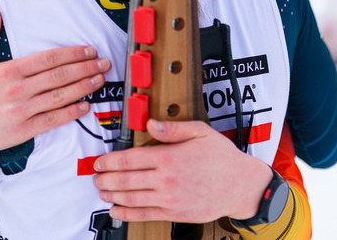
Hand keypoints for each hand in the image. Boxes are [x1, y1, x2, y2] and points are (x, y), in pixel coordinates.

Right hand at [0, 5, 109, 155]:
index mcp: (9, 71)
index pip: (48, 59)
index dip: (72, 53)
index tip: (89, 50)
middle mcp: (17, 90)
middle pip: (59, 76)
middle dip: (85, 68)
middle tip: (103, 63)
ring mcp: (21, 111)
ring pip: (59, 97)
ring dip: (83, 88)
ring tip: (100, 80)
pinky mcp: (22, 130)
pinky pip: (52, 120)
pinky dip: (70, 113)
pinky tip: (85, 106)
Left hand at [92, 119, 272, 222]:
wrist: (241, 185)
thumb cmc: (223, 158)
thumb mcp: (200, 132)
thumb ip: (172, 128)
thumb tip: (150, 123)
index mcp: (170, 157)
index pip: (130, 158)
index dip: (110, 160)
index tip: (100, 160)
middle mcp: (167, 179)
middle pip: (126, 179)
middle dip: (106, 178)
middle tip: (95, 176)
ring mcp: (170, 199)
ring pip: (131, 198)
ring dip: (112, 194)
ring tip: (101, 190)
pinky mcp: (174, 213)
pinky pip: (144, 214)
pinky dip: (126, 213)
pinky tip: (115, 210)